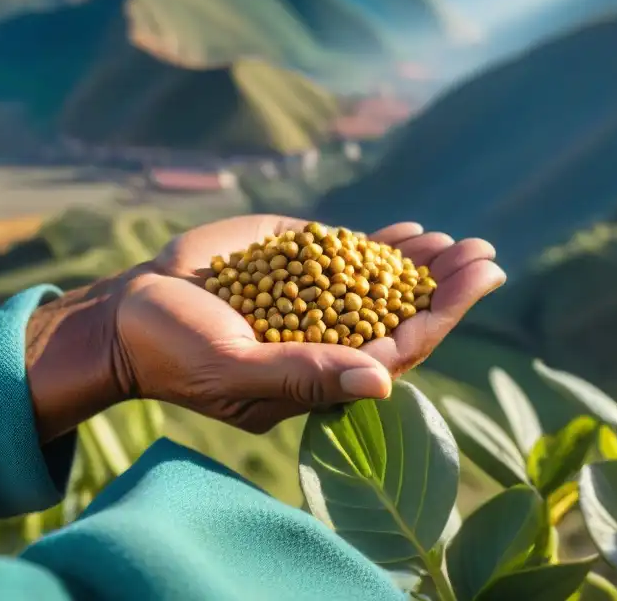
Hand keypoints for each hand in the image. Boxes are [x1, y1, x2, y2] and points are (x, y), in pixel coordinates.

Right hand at [26, 215, 505, 442]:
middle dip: (447, 286)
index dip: (443, 315)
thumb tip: (384, 383)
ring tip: (463, 242)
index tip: (480, 279)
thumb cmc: (174, 349)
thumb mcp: (234, 368)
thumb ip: (303, 375)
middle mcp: (327, 341)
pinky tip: (414, 233)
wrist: (130, 311)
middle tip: (486, 255)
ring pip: (383, 287)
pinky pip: (349, 260)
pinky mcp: (296, 269)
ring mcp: (315, 304)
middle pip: (402, 317)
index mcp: (321, 376)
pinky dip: (383, 247)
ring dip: (425, 266)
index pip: (398, 349)